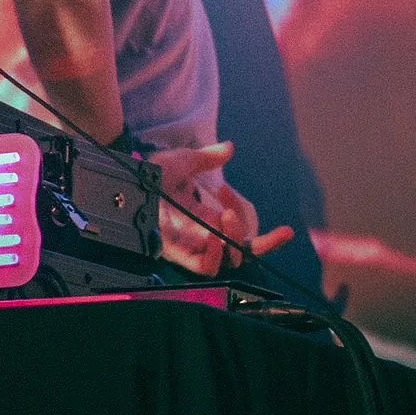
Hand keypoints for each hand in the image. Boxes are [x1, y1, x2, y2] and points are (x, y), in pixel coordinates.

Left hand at [151, 141, 295, 277]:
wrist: (128, 176)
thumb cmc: (151, 172)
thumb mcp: (185, 161)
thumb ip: (208, 158)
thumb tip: (230, 148)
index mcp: (211, 219)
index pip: (246, 238)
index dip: (269, 240)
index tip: (287, 231)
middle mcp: (205, 235)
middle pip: (240, 252)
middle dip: (249, 235)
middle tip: (230, 207)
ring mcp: (192, 245)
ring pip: (225, 259)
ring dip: (233, 240)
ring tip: (224, 215)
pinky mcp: (177, 252)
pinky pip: (202, 266)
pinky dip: (213, 256)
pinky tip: (213, 236)